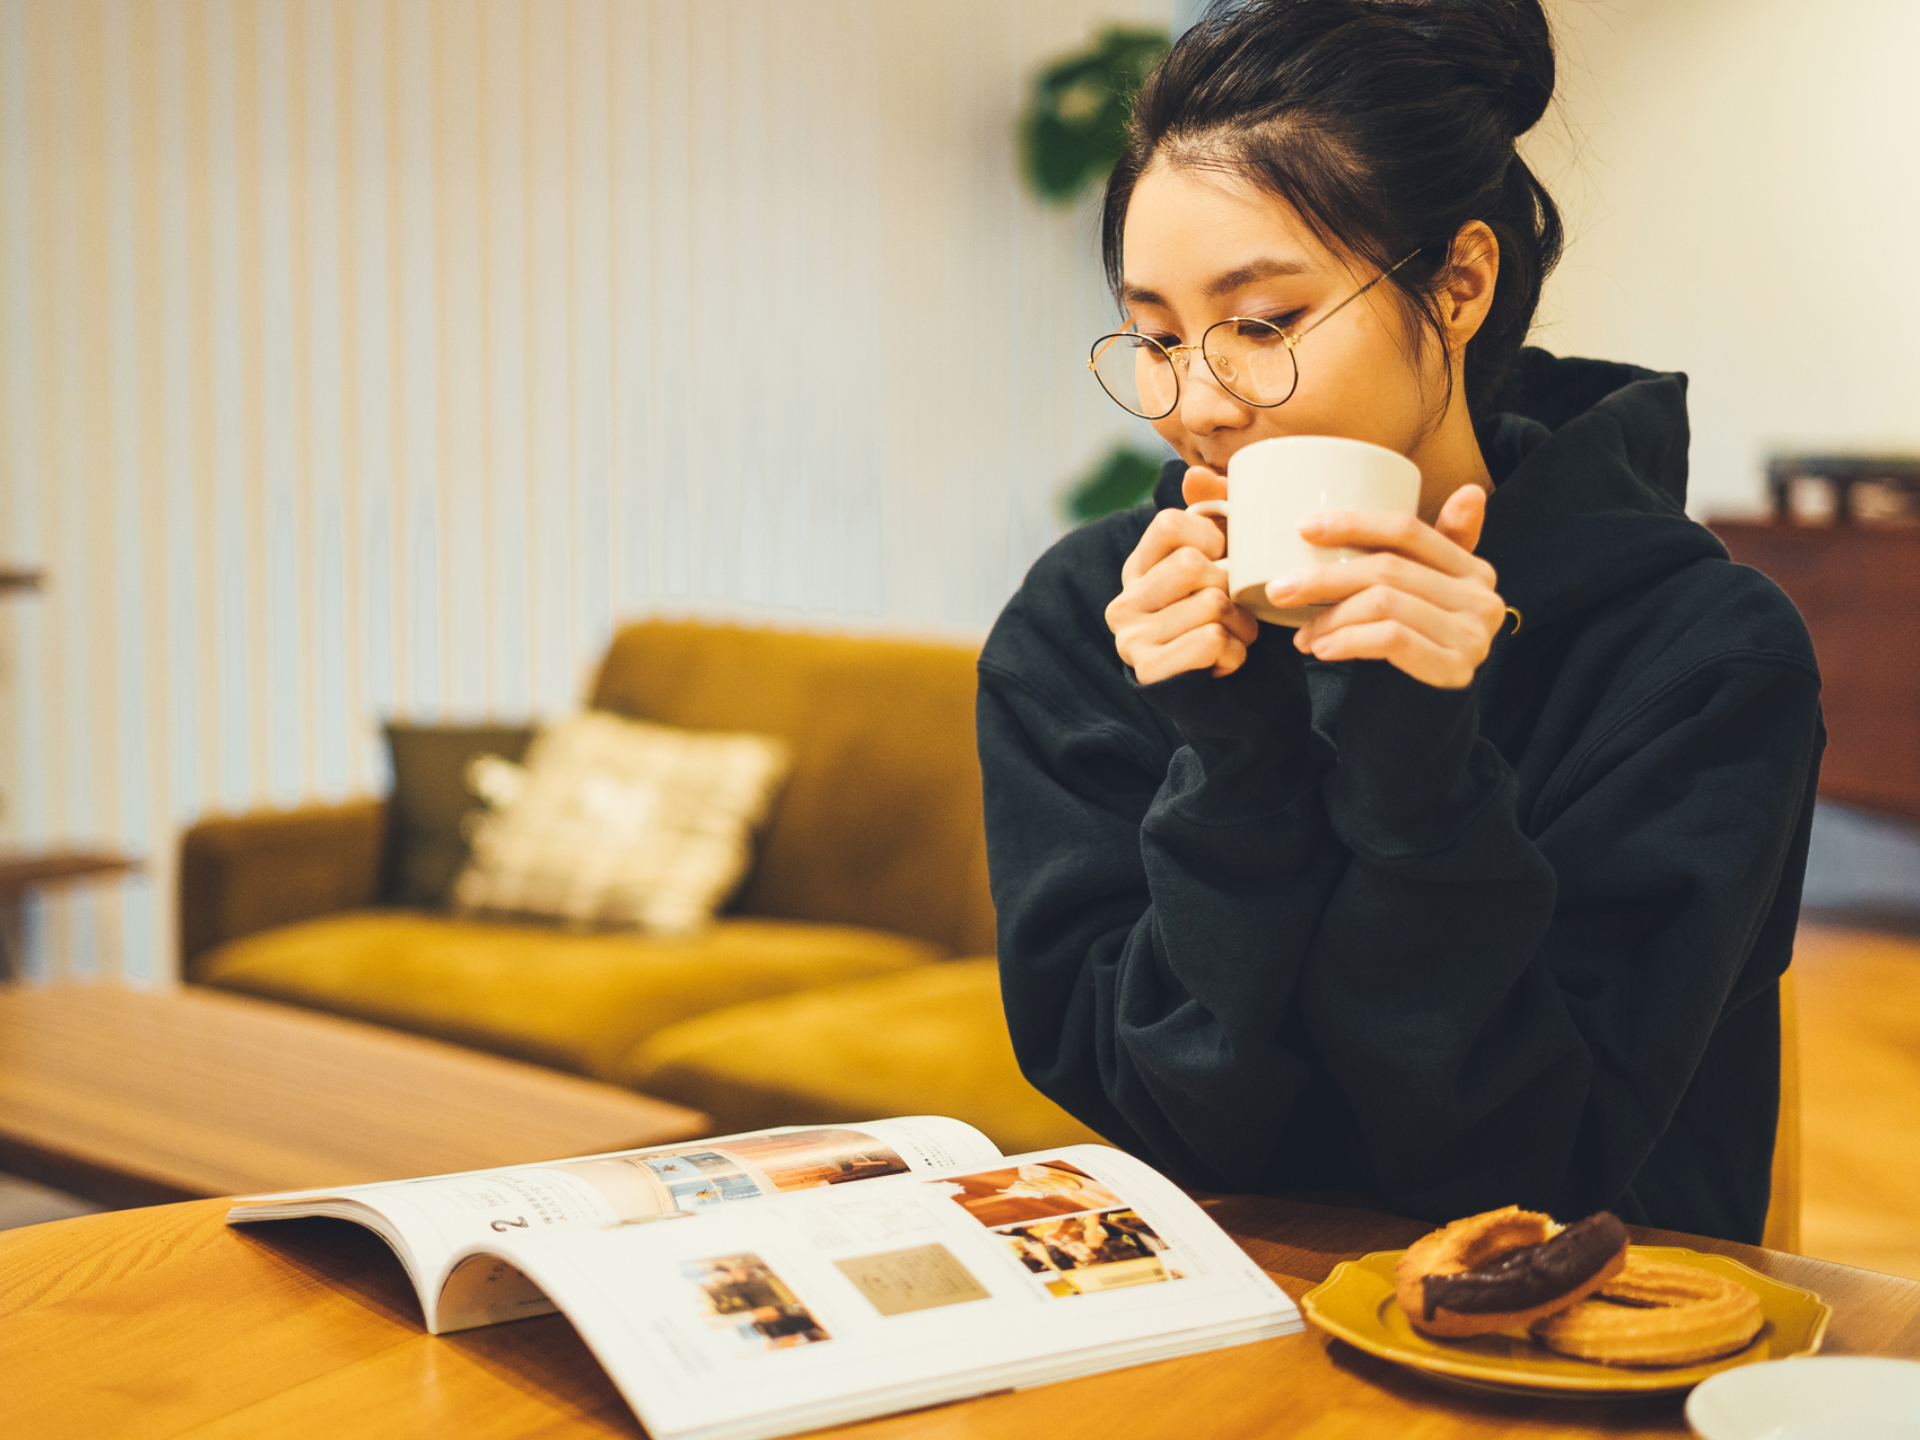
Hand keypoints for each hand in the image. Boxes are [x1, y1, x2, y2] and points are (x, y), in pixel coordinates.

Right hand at [1106, 466, 1259, 683]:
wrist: (1241, 705)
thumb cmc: (1233, 627)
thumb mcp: (1227, 567)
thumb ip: (1214, 516)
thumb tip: (1195, 476)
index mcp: (1138, 569)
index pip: (1172, 523)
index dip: (1214, 537)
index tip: (1226, 562)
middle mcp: (1123, 602)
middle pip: (1195, 565)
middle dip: (1234, 589)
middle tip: (1238, 611)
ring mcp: (1129, 639)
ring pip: (1211, 605)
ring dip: (1242, 626)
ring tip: (1235, 639)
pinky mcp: (1148, 672)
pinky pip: (1211, 641)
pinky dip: (1235, 654)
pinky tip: (1225, 663)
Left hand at [1266, 485, 1503, 689]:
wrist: (1417, 733)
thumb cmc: (1406, 658)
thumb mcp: (1414, 601)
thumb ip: (1425, 555)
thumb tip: (1469, 489)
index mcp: (1473, 570)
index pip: (1408, 531)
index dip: (1354, 523)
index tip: (1302, 529)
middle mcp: (1483, 599)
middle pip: (1388, 568)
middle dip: (1324, 577)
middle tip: (1279, 589)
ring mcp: (1474, 636)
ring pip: (1383, 602)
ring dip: (1329, 616)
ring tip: (1301, 635)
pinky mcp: (1455, 671)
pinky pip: (1389, 639)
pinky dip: (1346, 640)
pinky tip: (1321, 649)